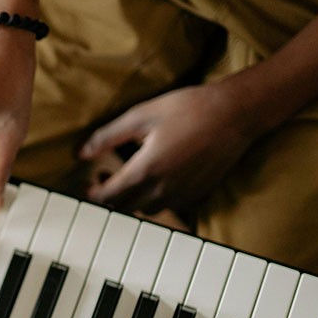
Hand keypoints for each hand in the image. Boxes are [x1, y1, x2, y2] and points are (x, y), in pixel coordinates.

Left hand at [79, 83, 258, 214]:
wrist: (236, 113)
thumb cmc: (188, 108)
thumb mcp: (141, 116)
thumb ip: (107, 137)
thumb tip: (81, 153)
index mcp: (145, 171)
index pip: (107, 198)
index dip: (93, 193)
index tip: (90, 181)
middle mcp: (162, 190)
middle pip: (124, 208)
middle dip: (110, 195)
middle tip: (106, 174)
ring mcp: (182, 195)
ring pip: (146, 209)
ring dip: (133, 198)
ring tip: (132, 174)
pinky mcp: (198, 195)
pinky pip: (169, 206)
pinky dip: (157, 197)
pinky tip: (158, 176)